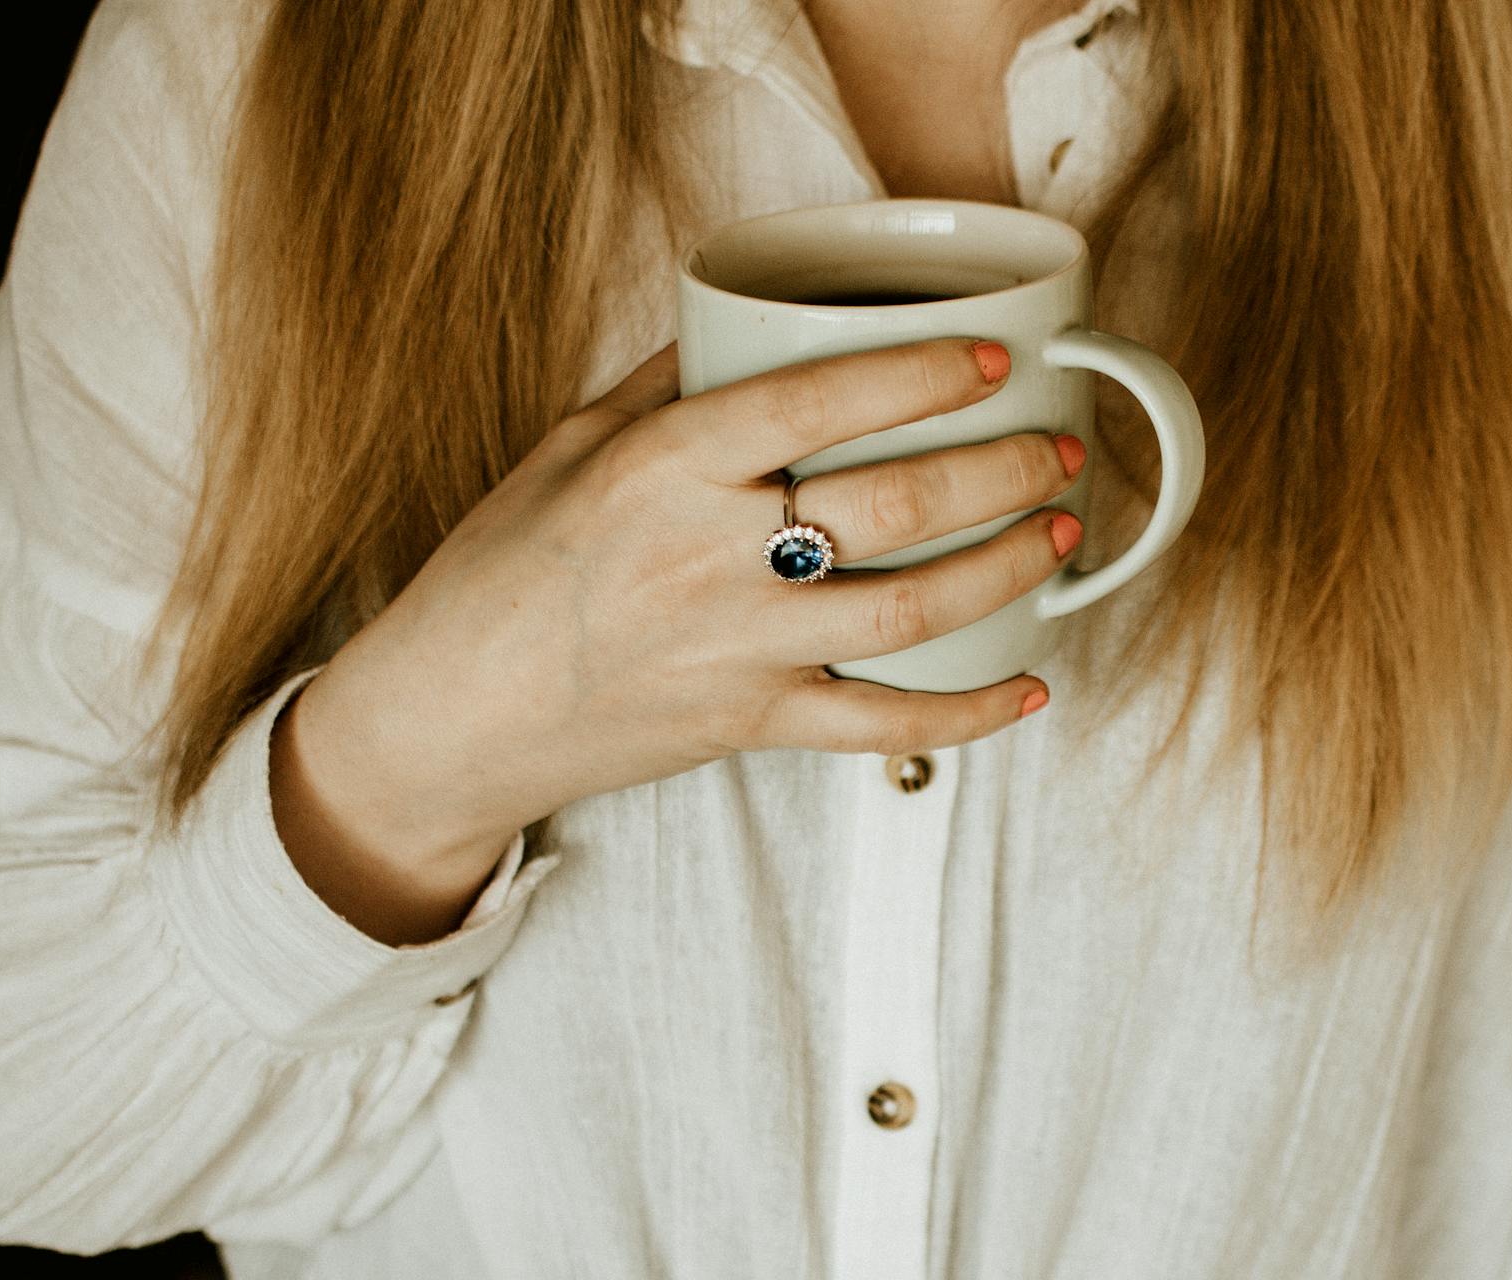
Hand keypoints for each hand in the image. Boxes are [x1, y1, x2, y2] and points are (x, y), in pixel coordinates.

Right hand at [285, 337, 1083, 885]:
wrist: (449, 719)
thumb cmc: (501, 573)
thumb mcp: (567, 449)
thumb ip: (666, 385)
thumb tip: (749, 323)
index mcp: (660, 468)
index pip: (814, 402)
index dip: (918, 374)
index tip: (990, 361)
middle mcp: (707, 556)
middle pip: (891, 502)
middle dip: (998, 470)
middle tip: (1053, 449)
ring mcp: (735, 648)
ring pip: (909, 607)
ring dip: (1005, 568)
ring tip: (1061, 532)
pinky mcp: (749, 723)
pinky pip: (880, 724)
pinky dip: (965, 714)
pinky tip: (1027, 690)